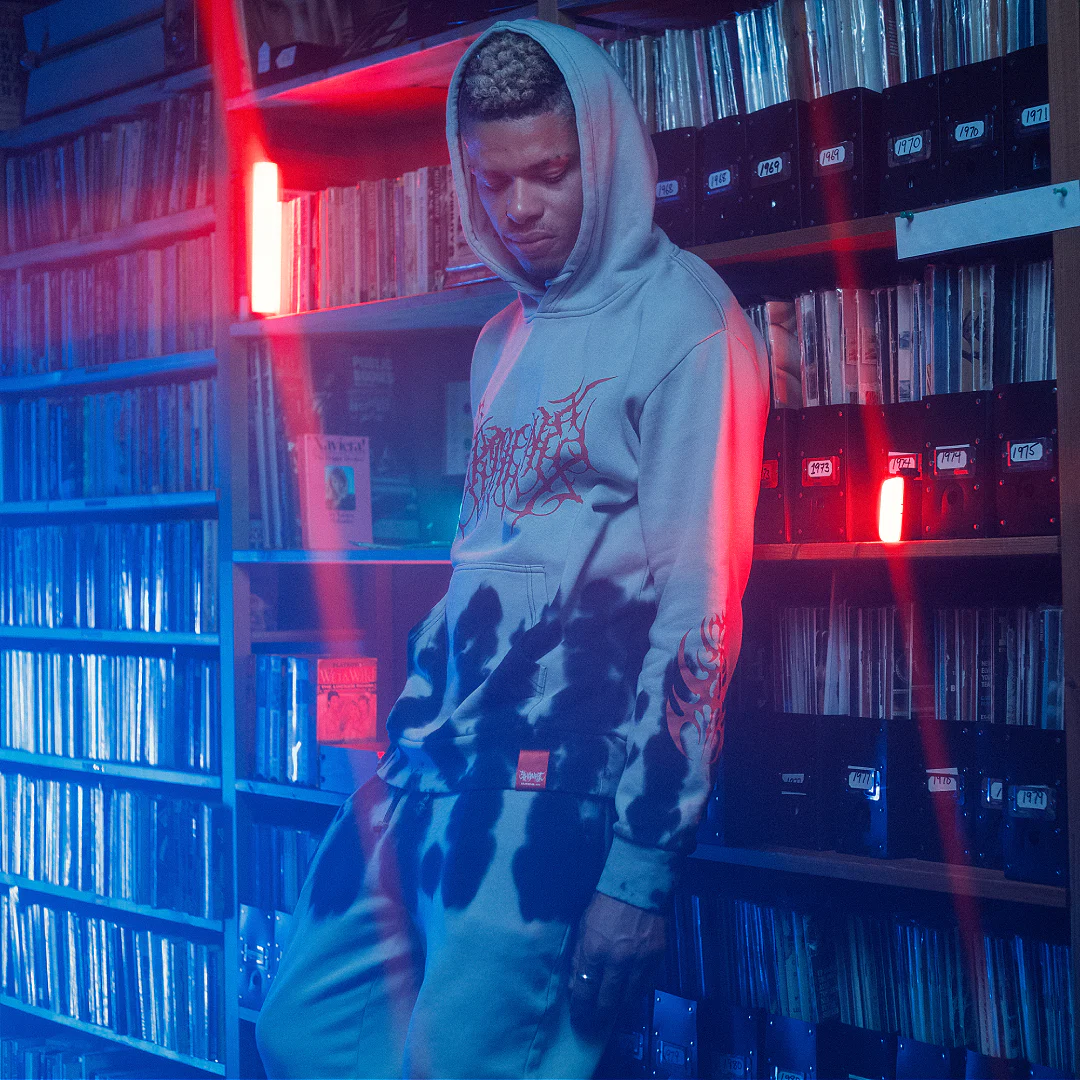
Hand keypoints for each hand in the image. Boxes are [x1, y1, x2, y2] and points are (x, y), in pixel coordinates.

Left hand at [568, 891, 665, 1034]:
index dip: (580, 1010)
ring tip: (610, 1013)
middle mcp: (618, 960)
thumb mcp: (583, 927)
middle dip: (598, 1017)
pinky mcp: (657, 958)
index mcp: (594, 950)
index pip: (584, 991)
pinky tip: (627, 995)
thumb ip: (578, 958)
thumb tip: (574, 985)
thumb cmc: (604, 904)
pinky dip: (635, 993)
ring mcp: (640, 961)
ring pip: (628, 998)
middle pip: (607, 1002)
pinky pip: (645, 986)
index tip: (578, 1020)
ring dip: (617, 1008)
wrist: (638, 885)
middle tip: (592, 1026)